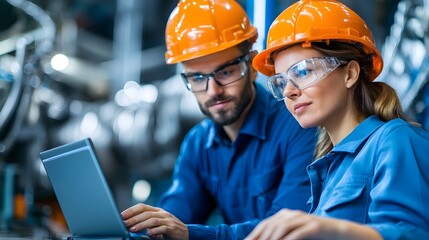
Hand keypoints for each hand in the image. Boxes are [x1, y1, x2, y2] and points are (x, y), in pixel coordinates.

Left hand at [122, 203, 188, 239]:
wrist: (186, 234)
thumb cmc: (169, 229)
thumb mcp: (157, 224)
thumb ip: (147, 223)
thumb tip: (131, 225)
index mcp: (157, 211)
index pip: (143, 207)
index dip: (132, 210)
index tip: (122, 215)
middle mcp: (162, 213)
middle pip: (146, 213)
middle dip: (134, 218)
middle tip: (125, 223)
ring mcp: (168, 220)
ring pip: (153, 220)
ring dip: (141, 225)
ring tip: (133, 229)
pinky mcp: (172, 228)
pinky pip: (162, 228)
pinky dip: (154, 231)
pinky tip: (148, 234)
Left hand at [245, 209, 381, 239]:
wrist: (341, 231)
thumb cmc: (316, 235)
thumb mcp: (296, 233)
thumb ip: (282, 235)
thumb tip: (265, 239)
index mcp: (285, 215)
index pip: (264, 224)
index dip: (254, 235)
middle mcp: (292, 215)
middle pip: (270, 226)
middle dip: (259, 238)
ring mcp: (304, 219)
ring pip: (282, 228)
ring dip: (271, 239)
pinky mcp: (315, 226)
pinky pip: (297, 234)